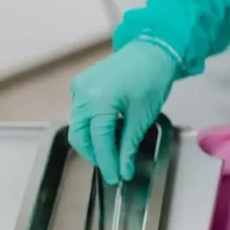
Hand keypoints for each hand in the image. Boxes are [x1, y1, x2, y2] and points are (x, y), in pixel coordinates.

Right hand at [68, 41, 177, 184]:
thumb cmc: (151, 80)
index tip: (115, 178)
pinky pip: (81, 113)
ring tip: (113, 151)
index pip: (98, 141)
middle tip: (113, 167)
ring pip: (78, 126)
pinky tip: (109, 132)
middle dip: (95, 155)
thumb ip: (128, 146)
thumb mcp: (142, 118)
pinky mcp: (80, 85)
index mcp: (99, 101)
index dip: (106, 162)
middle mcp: (82, 94)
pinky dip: (92, 126)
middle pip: (80, 136)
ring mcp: (78, 88)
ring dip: (93, 141)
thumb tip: (124, 170)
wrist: (151, 52)